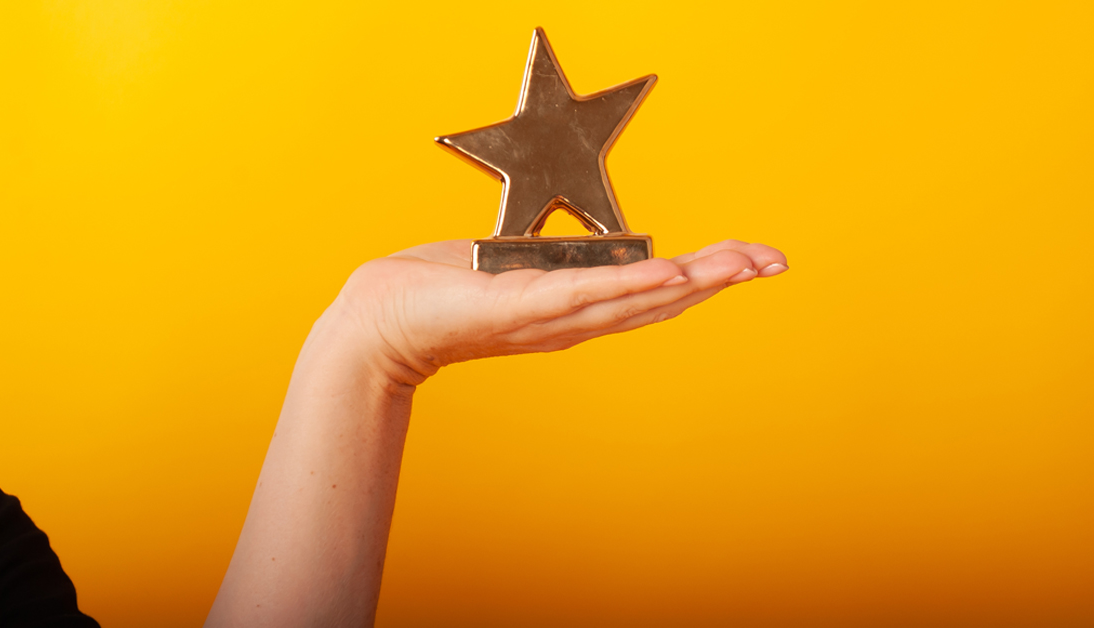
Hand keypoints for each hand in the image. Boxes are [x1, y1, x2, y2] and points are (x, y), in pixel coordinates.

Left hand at [325, 239, 787, 384]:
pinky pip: (579, 294)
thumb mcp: (519, 273)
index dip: (711, 276)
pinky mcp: (517, 307)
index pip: (658, 291)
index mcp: (580, 310)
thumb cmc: (445, 291)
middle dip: (722, 278)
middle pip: (662, 299)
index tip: (759, 258)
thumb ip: (559, 268)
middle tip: (776, 261)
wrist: (383, 319)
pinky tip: (667, 272)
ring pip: (632, 298)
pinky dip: (626, 284)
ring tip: (740, 265)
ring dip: (692, 281)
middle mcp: (574, 322)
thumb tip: (587, 253)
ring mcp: (549, 318)